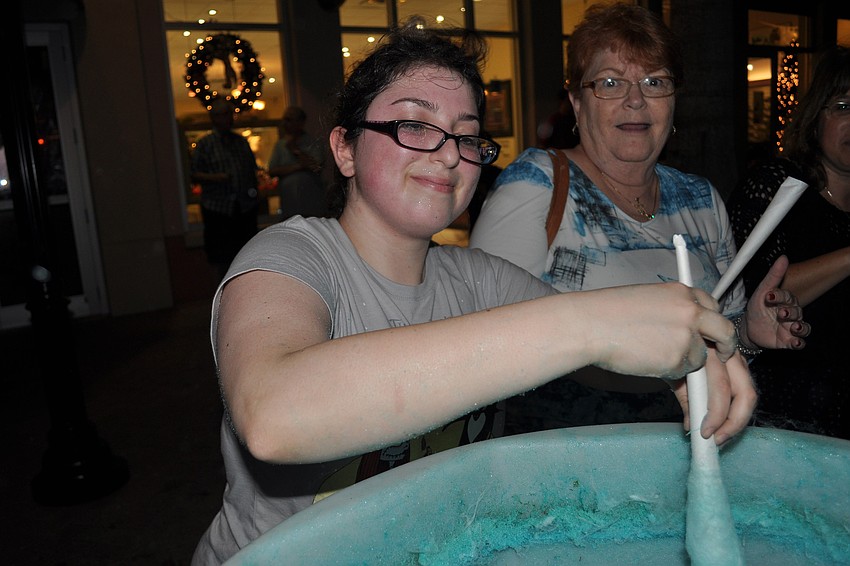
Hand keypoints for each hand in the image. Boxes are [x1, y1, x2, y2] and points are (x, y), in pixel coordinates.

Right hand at [585, 283, 736, 377]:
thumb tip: (683, 331)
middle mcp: (690, 310)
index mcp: (681, 292)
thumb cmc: (608, 314)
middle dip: (726, 346)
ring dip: (684, 361)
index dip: (712, 323)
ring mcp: (687, 335)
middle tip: (722, 355)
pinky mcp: (678, 359)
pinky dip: (668, 372)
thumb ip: (672, 313)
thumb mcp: (647, 301)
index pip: (712, 306)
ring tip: (653, 356)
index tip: (712, 334)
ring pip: (701, 356)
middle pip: (724, 331)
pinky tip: (646, 361)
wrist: (590, 325)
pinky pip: (682, 371)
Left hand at [669, 349, 756, 445]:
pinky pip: (746, 390)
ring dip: (738, 419)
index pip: (721, 388)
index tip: (704, 433)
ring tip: (722, 436)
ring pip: (749, 392)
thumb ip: (685, 397)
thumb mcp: (674, 371)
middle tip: (717, 440)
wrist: (678, 329)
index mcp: (708, 352)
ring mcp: (737, 356)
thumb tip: (690, 427)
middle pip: (744, 392)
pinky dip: (737, 410)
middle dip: (733, 422)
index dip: (716, 414)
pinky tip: (725, 424)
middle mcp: (728, 352)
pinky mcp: (741, 363)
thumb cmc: (675, 352)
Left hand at [743, 255, 809, 349]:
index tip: (770, 297)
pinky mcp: (788, 341)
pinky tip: (796, 342)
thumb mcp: (761, 292)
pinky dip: (799, 343)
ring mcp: (791, 328)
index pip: (786, 296)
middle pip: (797, 312)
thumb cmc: (757, 307)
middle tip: (781, 313)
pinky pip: (798, 342)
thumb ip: (772, 276)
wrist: (749, 328)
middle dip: (790, 313)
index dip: (780, 296)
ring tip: (794, 327)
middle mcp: (791, 314)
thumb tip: (783, 257)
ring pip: (803, 327)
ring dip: (800, 328)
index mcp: (785, 301)